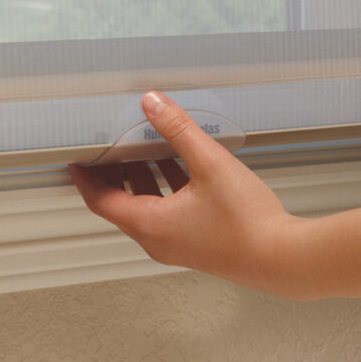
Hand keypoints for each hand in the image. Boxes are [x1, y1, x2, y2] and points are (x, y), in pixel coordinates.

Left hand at [70, 90, 311, 296]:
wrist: (284, 259)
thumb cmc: (247, 221)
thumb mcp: (209, 163)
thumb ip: (178, 129)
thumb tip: (152, 103)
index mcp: (151, 225)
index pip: (101, 201)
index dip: (85, 177)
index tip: (76, 158)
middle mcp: (159, 239)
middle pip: (121, 203)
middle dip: (112, 172)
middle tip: (107, 144)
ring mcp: (179, 244)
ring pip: (147, 206)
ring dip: (141, 177)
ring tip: (141, 145)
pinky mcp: (198, 242)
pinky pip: (168, 211)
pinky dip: (164, 187)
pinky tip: (180, 163)